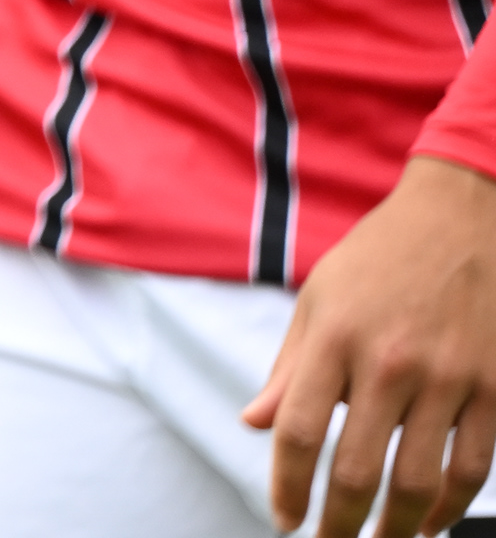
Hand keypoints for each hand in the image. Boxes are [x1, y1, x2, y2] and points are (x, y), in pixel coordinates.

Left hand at [248, 157, 495, 537]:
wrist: (459, 218)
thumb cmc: (377, 260)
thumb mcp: (319, 299)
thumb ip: (289, 369)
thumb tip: (253, 422)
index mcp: (333, 340)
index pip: (296, 431)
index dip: (286, 485)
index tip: (284, 519)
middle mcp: (388, 364)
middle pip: (357, 469)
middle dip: (340, 523)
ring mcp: (447, 379)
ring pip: (420, 480)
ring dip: (397, 525)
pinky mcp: (492, 387)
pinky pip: (474, 464)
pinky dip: (452, 503)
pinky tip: (431, 520)